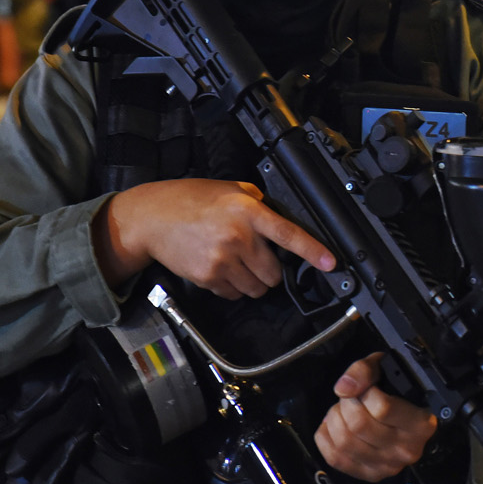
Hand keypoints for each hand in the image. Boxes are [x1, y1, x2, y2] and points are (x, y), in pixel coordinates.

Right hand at [93, 179, 334, 299]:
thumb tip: (280, 218)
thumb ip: (257, 202)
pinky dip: (233, 288)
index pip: (288, 234)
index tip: (331, 263)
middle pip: (274, 272)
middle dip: (272, 269)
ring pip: (257, 288)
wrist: (151, 218)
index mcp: (248, 211)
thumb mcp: (229, 189)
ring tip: (236, 261)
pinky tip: (220, 268)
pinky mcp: (208, 278)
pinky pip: (235, 294)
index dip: (313, 251)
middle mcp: (238, 237)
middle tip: (256, 256)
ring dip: (253, 281)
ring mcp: (222, 260)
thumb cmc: (189, 200)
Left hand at [314, 352, 437, 481]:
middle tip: (350, 397)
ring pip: (345, 442)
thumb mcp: (387, 370)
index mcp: (420, 423)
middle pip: (359, 425)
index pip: (382, 408)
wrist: (406, 417)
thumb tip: (343, 388)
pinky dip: (326, 437)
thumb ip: (365, 371)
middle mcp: (407, 449)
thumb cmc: (398, 392)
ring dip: (334, 419)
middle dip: (346, 404)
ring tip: (342, 410)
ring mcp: (388, 466)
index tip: (368, 387)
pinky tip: (333, 426)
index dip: (366, 392)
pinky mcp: (370, 475)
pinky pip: (335, 458)